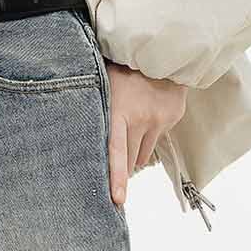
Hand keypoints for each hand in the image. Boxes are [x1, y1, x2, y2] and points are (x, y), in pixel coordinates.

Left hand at [101, 62, 187, 206]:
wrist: (159, 51)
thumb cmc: (122, 69)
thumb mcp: (103, 85)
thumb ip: (97, 112)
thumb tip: (78, 141)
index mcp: (119, 112)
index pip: (116, 152)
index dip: (117, 178)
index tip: (118, 200)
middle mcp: (141, 119)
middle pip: (131, 160)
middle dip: (123, 164)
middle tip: (116, 155)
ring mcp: (159, 120)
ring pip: (144, 155)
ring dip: (136, 151)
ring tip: (131, 127)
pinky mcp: (172, 119)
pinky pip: (157, 140)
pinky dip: (149, 135)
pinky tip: (146, 115)